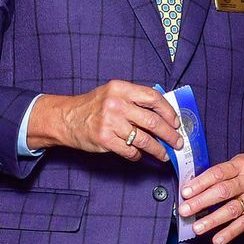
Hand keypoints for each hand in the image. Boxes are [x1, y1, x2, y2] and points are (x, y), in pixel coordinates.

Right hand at [28, 82, 182, 163]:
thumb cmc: (93, 107)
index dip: (169, 112)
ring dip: (158, 149)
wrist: (66, 118)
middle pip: (153, 121)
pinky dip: (138, 155)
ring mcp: (110, 122)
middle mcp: (116, 104)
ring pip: (144, 139)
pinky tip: (139, 155)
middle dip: (169, 134)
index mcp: (121, 88)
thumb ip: (135, 100)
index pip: (153, 98)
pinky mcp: (105, 139)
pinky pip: (130, 151)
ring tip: (165, 154)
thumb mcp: (113, 94)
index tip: (176, 122)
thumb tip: (164, 114)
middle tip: (177, 142)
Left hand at [181, 153, 243, 243]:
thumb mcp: (233, 166)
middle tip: (185, 210)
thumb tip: (189, 190)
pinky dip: (230, 232)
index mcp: (240, 165)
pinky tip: (217, 239)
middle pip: (223, 191)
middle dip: (201, 202)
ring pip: (232, 209)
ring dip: (213, 220)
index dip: (200, 183)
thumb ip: (215, 175)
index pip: (217, 173)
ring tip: (198, 227)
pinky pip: (243, 224)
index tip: (185, 192)